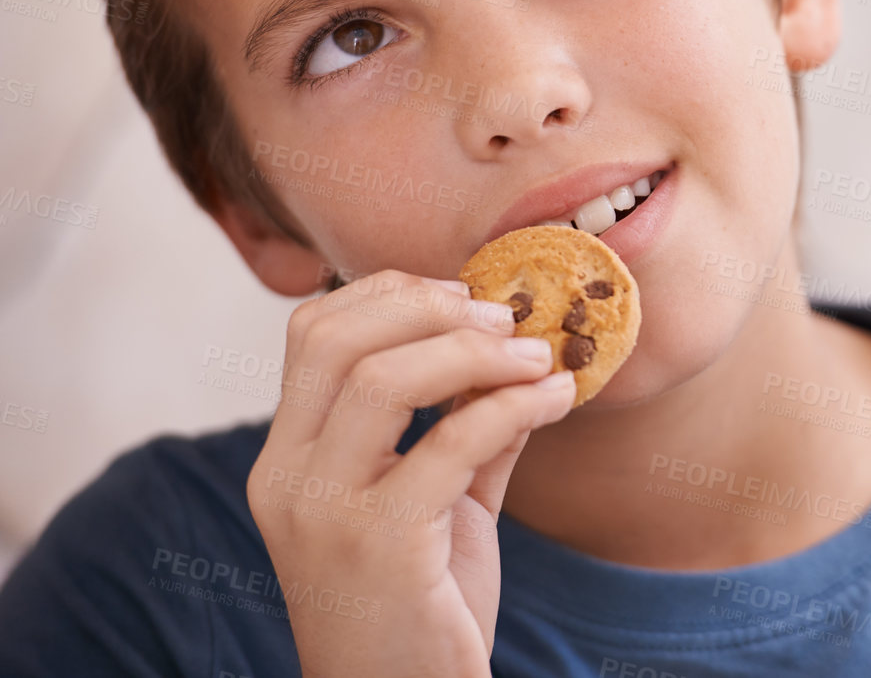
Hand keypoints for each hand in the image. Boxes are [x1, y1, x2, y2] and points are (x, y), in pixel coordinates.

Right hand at [246, 270, 573, 677]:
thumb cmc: (423, 604)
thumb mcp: (441, 501)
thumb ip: (466, 425)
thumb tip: (520, 347)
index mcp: (288, 459)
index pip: (311, 332)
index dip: (391, 292)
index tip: (464, 295)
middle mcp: (288, 479)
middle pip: (336, 339)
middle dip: (431, 309)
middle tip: (506, 319)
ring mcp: (324, 513)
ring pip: (382, 380)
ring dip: (475, 353)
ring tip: (539, 357)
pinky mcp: (379, 546)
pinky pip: (449, 443)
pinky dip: (513, 405)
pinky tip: (557, 399)